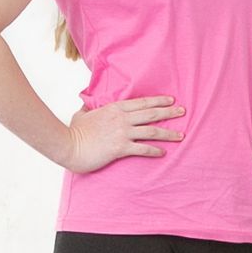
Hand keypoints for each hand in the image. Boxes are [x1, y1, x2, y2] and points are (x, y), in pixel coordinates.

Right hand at [64, 97, 185, 172]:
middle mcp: (121, 119)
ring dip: (168, 133)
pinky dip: (154, 150)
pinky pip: (143, 149)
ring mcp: (122, 133)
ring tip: (181, 135)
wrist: (68, 146)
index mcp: (114, 108)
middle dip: (169, 112)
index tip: (171, 100)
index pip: (142, 102)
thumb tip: (86, 105)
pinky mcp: (120, 148)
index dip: (158, 100)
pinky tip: (163, 152)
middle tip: (182, 112)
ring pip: (151, 130)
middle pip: (151, 113)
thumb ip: (88, 109)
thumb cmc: (73, 131)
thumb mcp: (82, 114)